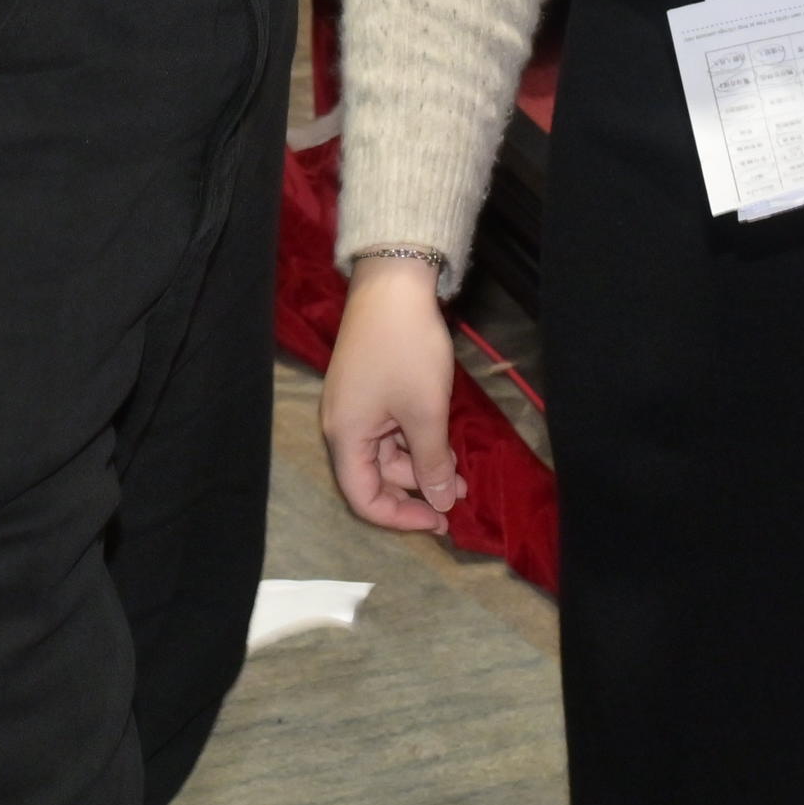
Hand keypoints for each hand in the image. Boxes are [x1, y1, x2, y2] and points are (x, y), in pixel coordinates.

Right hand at [317, 255, 469, 534]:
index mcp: (346, 437)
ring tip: (459, 467)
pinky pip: (390, 429)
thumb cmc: (406, 350)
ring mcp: (355, 406)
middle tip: (459, 491)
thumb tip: (439, 503)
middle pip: (376, 476)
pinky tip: (445, 438)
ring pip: (387, 453)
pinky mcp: (369, 389)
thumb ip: (431, 463)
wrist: (394, 284)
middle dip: (418, 488)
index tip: (439, 520)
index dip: (401, 517)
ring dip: (422, 463)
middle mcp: (343, 426)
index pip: (364, 498)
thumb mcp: (426, 412)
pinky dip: (416, 439)